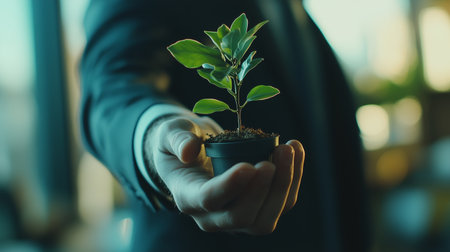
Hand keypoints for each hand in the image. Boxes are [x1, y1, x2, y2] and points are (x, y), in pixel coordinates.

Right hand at [145, 115, 304, 234]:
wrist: (195, 155)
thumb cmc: (180, 143)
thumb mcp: (171, 134)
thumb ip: (177, 139)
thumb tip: (189, 151)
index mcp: (188, 197)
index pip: (209, 200)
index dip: (230, 186)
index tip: (249, 165)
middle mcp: (212, 216)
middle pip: (242, 216)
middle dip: (263, 188)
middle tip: (275, 154)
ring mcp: (237, 218)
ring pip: (266, 218)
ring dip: (285, 185)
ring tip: (289, 148)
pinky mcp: (258, 209)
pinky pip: (281, 203)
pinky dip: (293, 178)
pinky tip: (295, 149)